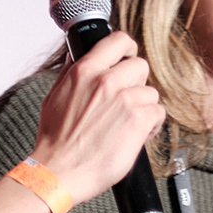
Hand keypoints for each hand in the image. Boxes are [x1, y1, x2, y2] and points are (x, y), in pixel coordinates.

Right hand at [31, 30, 163, 205]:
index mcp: (85, 71)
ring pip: (151, 92)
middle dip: (137, 84)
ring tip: (129, 123)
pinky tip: (136, 135)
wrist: (59, 171)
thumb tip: (75, 56)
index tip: (127, 60)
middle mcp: (105, 81)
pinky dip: (151, 125)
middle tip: (127, 101)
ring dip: (143, 108)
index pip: (118, 40)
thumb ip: (70, 74)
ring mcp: (124, 99)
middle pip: (141, 66)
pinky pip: (158, 112)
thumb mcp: (55, 97)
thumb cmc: (56, 142)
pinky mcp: (138, 119)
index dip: (128, 50)